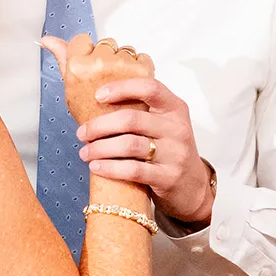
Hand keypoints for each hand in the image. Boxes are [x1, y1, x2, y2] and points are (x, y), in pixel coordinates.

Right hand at [41, 34, 153, 128]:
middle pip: (104, 44)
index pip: (82, 40)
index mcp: (77, 66)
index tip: (89, 68)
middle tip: (104, 82)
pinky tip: (132, 84)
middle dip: (105, 58)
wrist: (114, 137)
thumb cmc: (90, 114)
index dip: (86, 54)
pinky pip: (142, 56)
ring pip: (124, 50)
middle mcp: (99, 63)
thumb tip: (47, 39)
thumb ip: (60, 57)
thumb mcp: (70, 86)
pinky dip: (140, 68)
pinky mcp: (142, 70)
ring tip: (119, 85)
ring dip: (123, 62)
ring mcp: (122, 65)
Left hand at [75, 69, 212, 224]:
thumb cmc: (169, 151)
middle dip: (99, 125)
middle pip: (131, 119)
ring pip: (129, 145)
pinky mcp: (168, 177)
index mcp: (175, 108)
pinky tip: (96, 167)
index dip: (122, 88)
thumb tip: (95, 95)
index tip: (97, 95)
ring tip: (85, 152)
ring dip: (100, 148)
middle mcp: (177, 128)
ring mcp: (175, 154)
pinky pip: (133, 170)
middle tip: (82, 133)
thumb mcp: (162, 125)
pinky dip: (110, 168)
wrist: (193, 187)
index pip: (149, 88)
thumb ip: (139, 110)